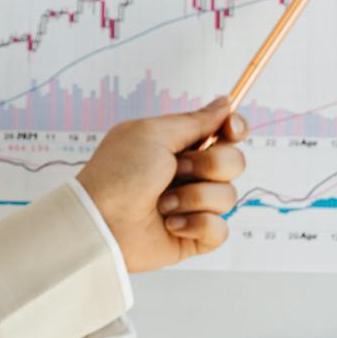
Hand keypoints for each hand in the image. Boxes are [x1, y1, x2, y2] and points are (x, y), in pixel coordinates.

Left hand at [74, 97, 247, 271]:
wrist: (101, 222)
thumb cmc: (119, 173)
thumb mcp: (153, 134)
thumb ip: (195, 120)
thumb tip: (225, 102)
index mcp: (180, 145)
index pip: (225, 132)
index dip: (235, 128)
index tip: (231, 129)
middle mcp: (191, 173)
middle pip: (234, 162)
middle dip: (209, 165)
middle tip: (175, 169)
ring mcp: (194, 205)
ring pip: (228, 196)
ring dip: (193, 197)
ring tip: (162, 204)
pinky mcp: (195, 235)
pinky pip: (221, 229)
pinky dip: (196, 225)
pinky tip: (170, 225)